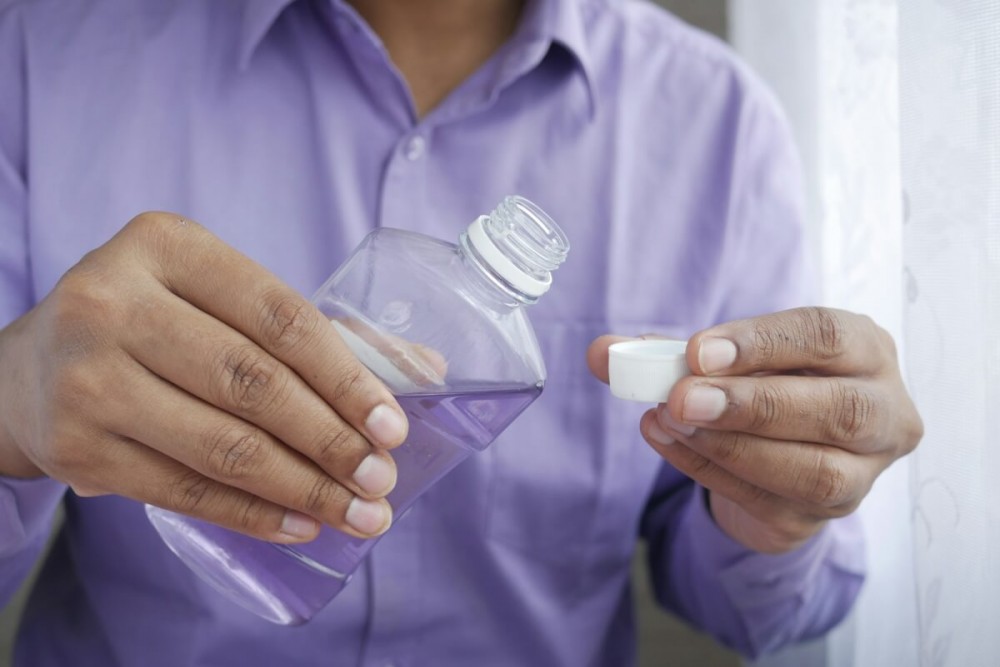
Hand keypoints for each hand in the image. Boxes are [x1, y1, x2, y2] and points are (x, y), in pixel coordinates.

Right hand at [0, 213, 408, 542]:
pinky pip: (183, 492)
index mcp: (166, 246)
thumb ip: (317, 330)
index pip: (280, 316)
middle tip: (380, 479)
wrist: (33, 367)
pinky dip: (252, 514)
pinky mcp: (74, 447)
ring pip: (222, 445)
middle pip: (253, 383)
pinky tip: (300, 524)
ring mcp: (87, 377)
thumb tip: (425, 370)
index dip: (346, 376)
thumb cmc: (154, 323)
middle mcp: (115, 303)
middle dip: (331, 440)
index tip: (393, 425)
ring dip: (303, 488)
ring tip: (358, 512)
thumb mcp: (218, 298)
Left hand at [588, 307, 922, 553]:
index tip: (698, 352)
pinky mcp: (821, 517)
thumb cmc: (756, 382)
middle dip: (752, 405)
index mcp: (865, 350)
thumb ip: (663, 352)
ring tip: (668, 420)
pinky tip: (668, 443)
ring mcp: (861, 474)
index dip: (761, 343)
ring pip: (814, 470)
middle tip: (681, 398)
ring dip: (731, 446)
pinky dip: (711, 472)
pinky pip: (770, 501)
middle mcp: (884, 411)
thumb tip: (600, 353)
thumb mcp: (717, 358)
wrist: (773, 448)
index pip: (827, 337)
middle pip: (837, 409)